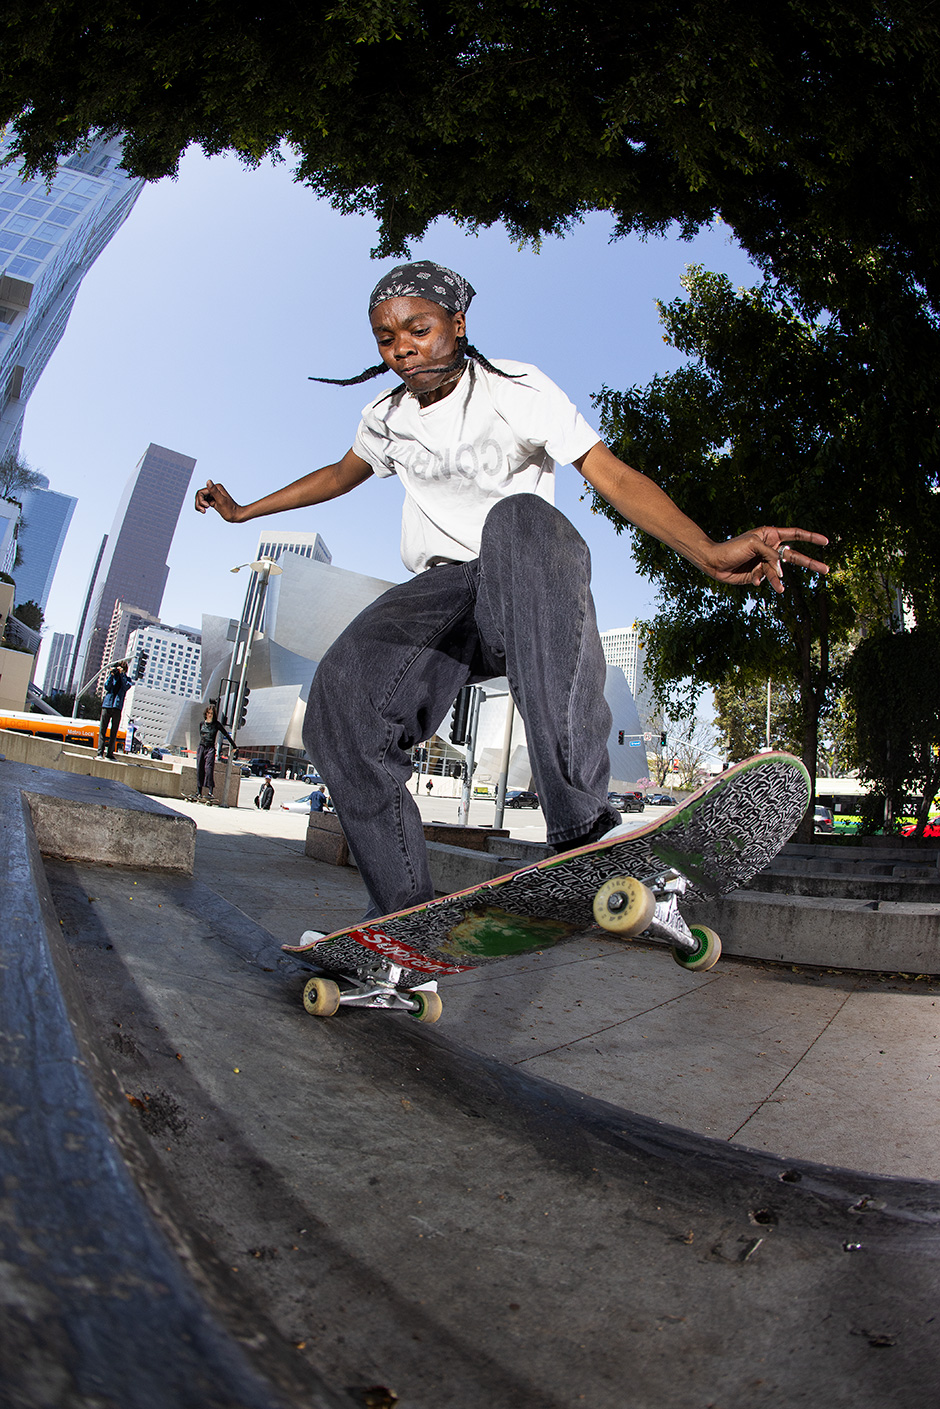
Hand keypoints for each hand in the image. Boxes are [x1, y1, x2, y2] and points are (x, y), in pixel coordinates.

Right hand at [194, 479, 240, 519]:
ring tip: (203, 511)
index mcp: (216, 487)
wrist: (237, 515)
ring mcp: (213, 495)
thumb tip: (208, 481)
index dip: (201, 500)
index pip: (200, 492)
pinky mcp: (213, 500)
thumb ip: (214, 491)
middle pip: (199, 495)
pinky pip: (203, 502)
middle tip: (203, 511)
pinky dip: (202, 507)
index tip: (207, 506)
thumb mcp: (221, 501)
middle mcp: (214, 490)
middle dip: (199, 503)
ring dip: (199, 505)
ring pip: (200, 499)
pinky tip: (205, 511)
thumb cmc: (230, 510)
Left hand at [706, 527, 828, 593]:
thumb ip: (771, 555)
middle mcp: (771, 548)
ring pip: (779, 572)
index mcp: (771, 535)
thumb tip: (781, 571)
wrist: (715, 563)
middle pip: (796, 556)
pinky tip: (752, 579)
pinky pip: (767, 579)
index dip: (811, 537)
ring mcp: (766, 562)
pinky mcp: (759, 574)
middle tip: (827, 570)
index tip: (826, 541)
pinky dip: (761, 579)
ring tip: (780, 590)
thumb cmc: (732, 548)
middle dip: (811, 563)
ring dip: (778, 580)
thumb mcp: (753, 545)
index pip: (796, 534)